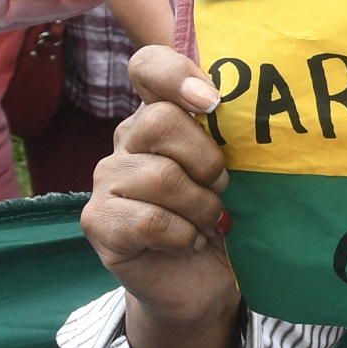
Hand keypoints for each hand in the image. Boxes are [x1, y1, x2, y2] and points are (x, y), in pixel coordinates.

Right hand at [83, 46, 237, 329]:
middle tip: (223, 186)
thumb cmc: (224, 214)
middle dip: (207, 160)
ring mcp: (106, 178)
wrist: (203, 282)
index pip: (149, 65)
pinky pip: (149, 220)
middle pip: (161, 120)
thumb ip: (230, 132)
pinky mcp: (98, 221)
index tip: (211, 103)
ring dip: (201, 206)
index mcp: (161, 113)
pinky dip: (183, 235)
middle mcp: (128, 139)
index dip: (175, 74)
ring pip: (160, 176)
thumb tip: (248, 104)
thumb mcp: (236, 166)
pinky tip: (189, 242)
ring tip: (210, 220)